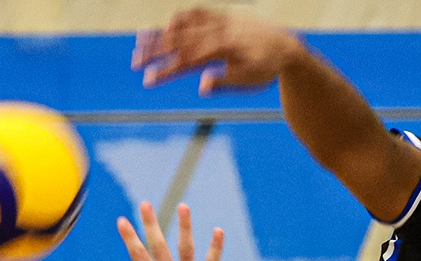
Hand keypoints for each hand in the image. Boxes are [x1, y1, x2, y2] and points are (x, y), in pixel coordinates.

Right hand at [101, 202, 226, 260]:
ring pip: (185, 251)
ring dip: (184, 228)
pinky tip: (218, 231)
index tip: (122, 220)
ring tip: (183, 207)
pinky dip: (215, 248)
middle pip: (158, 248)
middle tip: (145, 203)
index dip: (130, 238)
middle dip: (150, 224)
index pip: (138, 257)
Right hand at [134, 7, 304, 94]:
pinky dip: (182, 18)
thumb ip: (223, 82)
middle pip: (178, 41)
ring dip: (161, 33)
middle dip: (154, 51)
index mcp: (221, 48)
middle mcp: (217, 31)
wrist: (286, 47)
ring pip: (183, 25)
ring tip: (139, 39)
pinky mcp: (223, 17)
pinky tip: (168, 26)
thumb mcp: (248, 80)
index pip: (185, 60)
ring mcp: (219, 22)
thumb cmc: (267, 68)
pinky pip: (198, 13)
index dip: (165, 70)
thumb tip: (202, 86)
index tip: (147, 80)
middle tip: (134, 61)